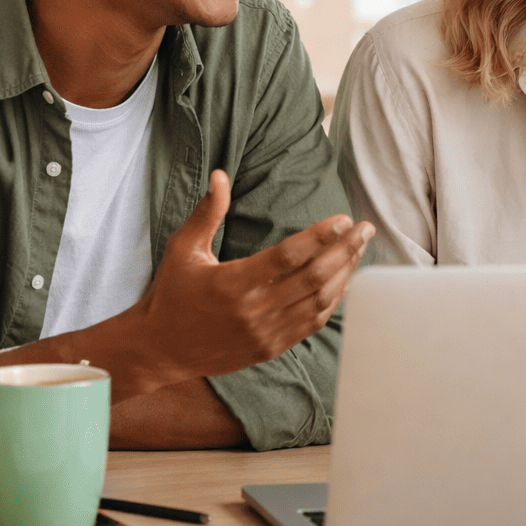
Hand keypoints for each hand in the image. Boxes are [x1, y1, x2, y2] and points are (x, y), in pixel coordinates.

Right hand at [131, 170, 373, 384]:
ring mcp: (264, 333)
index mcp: (232, 283)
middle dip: (345, 250)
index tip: (344, 219)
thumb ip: (206, 213)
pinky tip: (343, 280)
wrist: (160, 350)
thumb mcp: (183, 249)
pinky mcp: (270, 349)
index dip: (320, 236)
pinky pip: (311, 324)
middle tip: (365, 229)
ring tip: (358, 250)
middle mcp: (252, 310)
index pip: (287, 256)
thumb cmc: (172, 293)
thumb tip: (220, 175)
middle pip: (313, 278)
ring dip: (344, 274)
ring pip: (318, 302)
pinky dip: (332, 302)